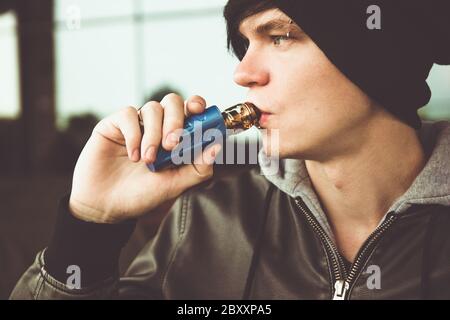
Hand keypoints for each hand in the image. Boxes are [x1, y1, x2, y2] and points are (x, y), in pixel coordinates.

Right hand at [68, 94, 220, 222]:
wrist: (107, 206)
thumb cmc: (142, 195)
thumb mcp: (175, 184)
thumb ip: (198, 168)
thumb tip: (216, 147)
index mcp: (175, 137)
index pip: (190, 111)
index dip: (197, 106)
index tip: (199, 112)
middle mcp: (157, 127)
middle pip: (172, 102)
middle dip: (176, 120)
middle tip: (171, 145)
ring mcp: (136, 125)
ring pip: (152, 108)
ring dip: (154, 134)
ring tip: (148, 160)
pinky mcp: (114, 125)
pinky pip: (128, 114)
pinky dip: (134, 134)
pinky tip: (133, 155)